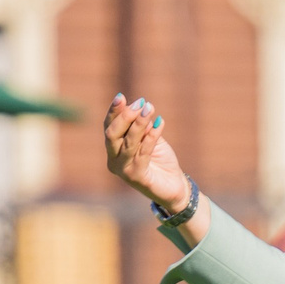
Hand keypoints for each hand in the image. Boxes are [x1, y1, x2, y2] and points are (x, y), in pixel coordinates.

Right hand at [104, 94, 190, 209]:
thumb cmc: (161, 161)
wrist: (175, 187)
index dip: (114, 112)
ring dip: (139, 123)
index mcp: (113, 149)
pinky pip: (143, 152)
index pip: (109, 127)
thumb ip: (142, 127)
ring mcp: (123, 170)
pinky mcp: (136, 177)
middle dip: (125, 116)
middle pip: (112, 134)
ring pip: (127, 142)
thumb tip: (139, 106)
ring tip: (149, 108)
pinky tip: (160, 123)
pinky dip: (151, 137)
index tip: (121, 96)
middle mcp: (113, 160)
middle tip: (140, 103)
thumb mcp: (151, 140)